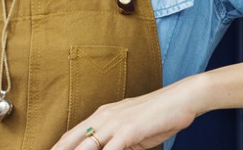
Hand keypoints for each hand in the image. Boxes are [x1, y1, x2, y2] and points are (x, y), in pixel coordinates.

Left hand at [49, 77, 207, 149]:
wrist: (184, 97)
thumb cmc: (163, 113)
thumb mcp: (135, 129)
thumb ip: (119, 141)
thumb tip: (110, 149)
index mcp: (103, 114)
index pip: (71, 136)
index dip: (58, 148)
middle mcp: (103, 117)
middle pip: (70, 142)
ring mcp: (114, 123)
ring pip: (84, 148)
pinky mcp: (127, 131)